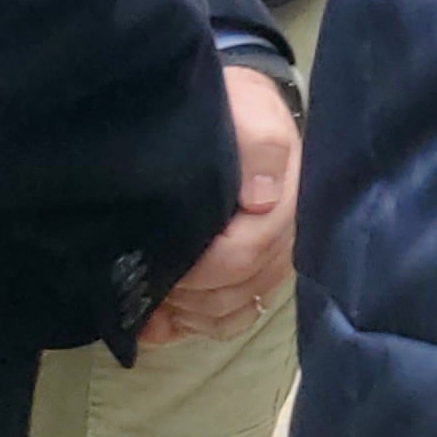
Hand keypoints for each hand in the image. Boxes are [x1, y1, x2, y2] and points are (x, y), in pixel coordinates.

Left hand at [140, 66, 297, 348]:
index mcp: (288, 202)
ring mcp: (268, 260)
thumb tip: (263, 198)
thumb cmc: (241, 111)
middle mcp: (284, 238)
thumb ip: (261, 144)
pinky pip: (230, 318)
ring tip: (152, 297)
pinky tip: (160, 320)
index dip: (202, 269)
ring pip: (234, 309)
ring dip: (190, 313)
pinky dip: (191, 325)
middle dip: (191, 293)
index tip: (163, 263)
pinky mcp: (249, 274)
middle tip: (148, 279)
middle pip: (240, 287)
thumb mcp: (250, 112)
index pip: (248, 252)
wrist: (242, 112)